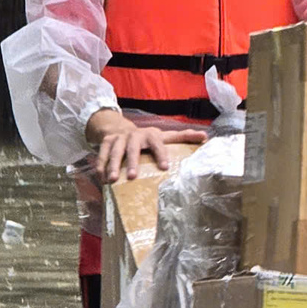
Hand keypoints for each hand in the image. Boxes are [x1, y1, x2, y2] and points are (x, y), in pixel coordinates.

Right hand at [84, 109, 207, 184]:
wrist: (119, 127)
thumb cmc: (147, 138)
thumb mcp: (164, 136)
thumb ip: (184, 137)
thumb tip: (206, 137)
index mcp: (152, 135)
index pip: (158, 144)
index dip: (161, 154)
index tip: (164, 168)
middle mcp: (134, 135)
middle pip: (133, 148)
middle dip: (131, 162)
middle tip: (132, 177)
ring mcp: (119, 138)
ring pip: (115, 152)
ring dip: (112, 165)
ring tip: (112, 180)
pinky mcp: (106, 142)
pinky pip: (101, 154)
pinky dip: (100, 165)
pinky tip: (100, 177)